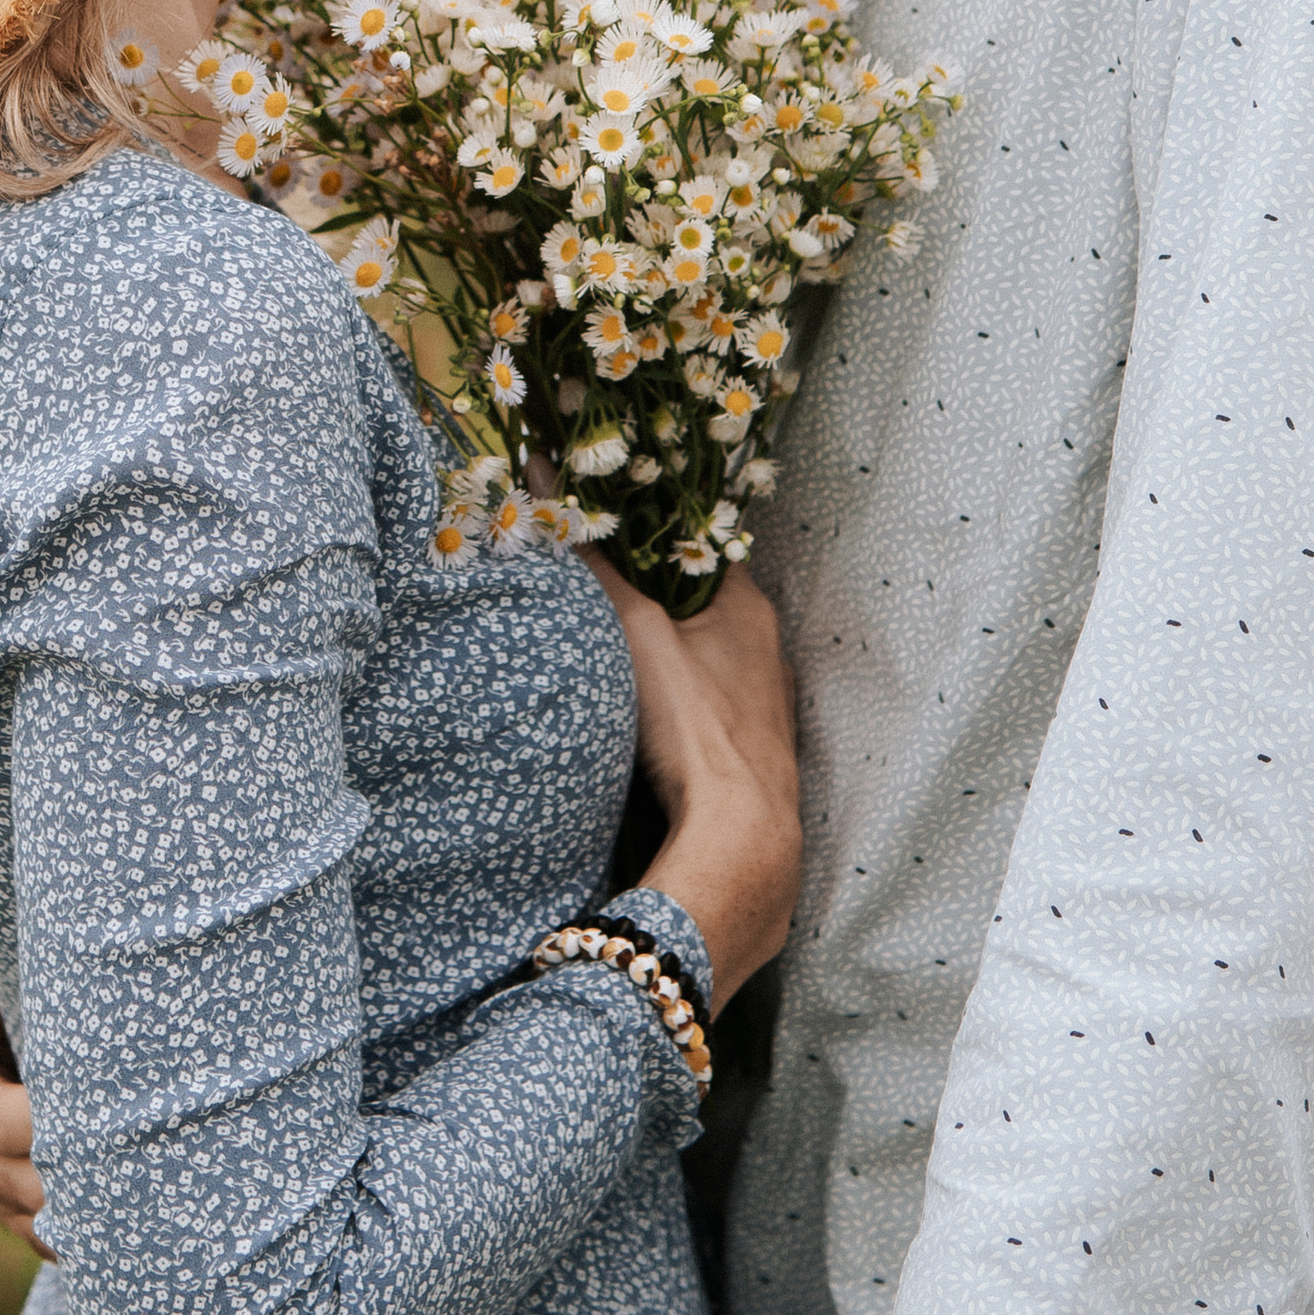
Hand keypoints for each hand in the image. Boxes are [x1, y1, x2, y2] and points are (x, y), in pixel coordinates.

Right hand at [585, 557, 799, 1002]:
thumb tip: (546, 474)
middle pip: (704, 604)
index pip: (701, 547)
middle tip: (599, 591)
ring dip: (671, 655)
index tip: (609, 530)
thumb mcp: (636, 631)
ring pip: (710, 659)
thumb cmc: (696, 726)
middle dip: (656, 598)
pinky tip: (649, 716)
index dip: (654, 536)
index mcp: (750, 608)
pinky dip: (682, 701)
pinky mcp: (753, 753)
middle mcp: (767, 651)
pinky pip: (711, 706)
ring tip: (616, 653)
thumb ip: (594, 561)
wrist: (739, 840)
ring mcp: (764, 706)